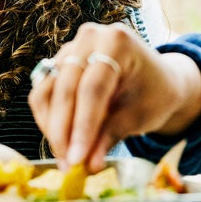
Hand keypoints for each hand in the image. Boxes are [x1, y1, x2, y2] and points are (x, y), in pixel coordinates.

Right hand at [28, 22, 200, 172]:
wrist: (158, 80)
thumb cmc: (154, 95)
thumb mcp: (140, 116)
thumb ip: (111, 136)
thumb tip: (88, 165)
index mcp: (118, 41)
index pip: (93, 88)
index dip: (83, 126)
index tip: (77, 159)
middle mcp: (90, 36)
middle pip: (66, 88)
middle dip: (64, 131)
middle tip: (67, 165)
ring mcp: (71, 47)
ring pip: (47, 91)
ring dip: (51, 128)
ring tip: (64, 159)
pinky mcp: (58, 62)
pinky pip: (43, 93)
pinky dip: (48, 120)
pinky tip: (60, 143)